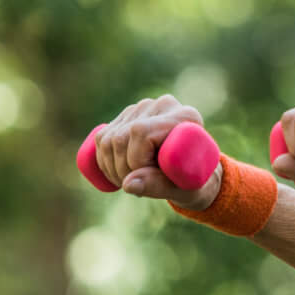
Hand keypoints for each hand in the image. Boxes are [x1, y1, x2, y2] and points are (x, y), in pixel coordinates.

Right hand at [95, 96, 221, 213]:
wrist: (191, 174)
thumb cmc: (192, 183)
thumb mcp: (181, 189)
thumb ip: (157, 186)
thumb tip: (127, 184)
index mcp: (185, 116)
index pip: (141, 132)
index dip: (137, 160)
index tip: (150, 179)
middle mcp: (163, 106)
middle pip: (122, 137)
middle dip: (124, 170)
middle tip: (139, 189)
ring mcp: (143, 109)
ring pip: (108, 139)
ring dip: (112, 168)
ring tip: (132, 182)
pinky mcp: (128, 116)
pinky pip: (102, 138)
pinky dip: (104, 161)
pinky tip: (118, 173)